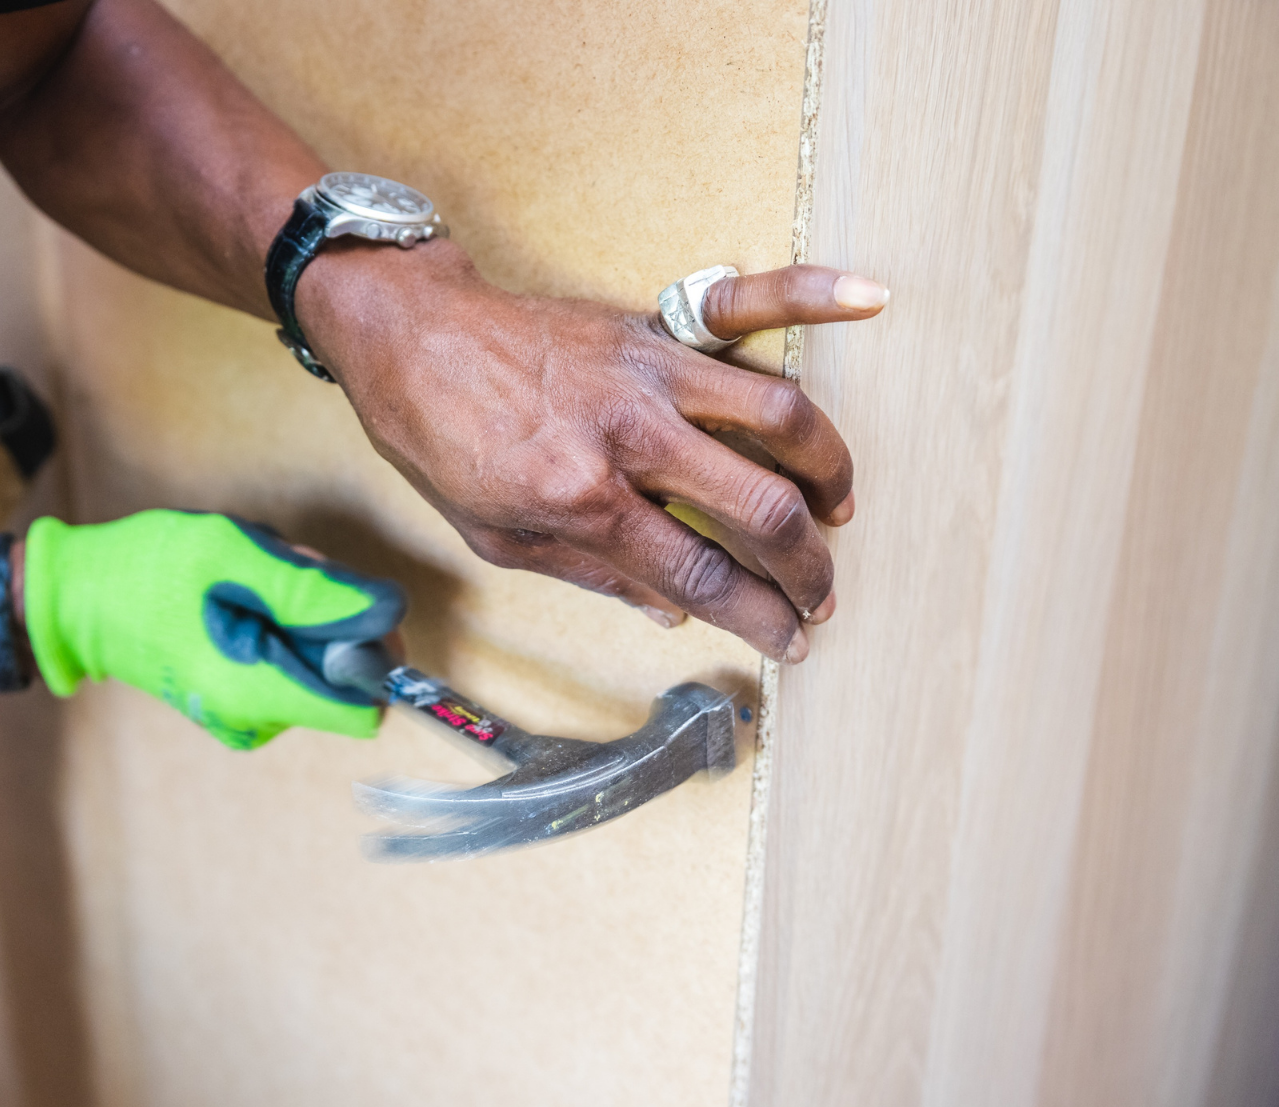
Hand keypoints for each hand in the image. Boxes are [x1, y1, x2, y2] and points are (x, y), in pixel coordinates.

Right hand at [22, 510, 404, 748]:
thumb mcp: (236, 556)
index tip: (341, 604)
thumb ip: (316, 590)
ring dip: (301, 614)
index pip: (366, 707)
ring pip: (318, 664)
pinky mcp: (237, 701)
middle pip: (344, 678)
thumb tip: (391, 612)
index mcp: (258, 692)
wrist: (76, 598)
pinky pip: (288, 664)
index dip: (371, 652)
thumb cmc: (146, 571)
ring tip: (246, 582)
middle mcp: (257, 718)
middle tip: (278, 574)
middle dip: (329, 619)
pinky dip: (278, 625)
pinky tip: (238, 599)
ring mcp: (245, 715)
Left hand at [297, 242, 887, 662]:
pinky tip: (869, 296)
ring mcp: (650, 373)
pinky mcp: (654, 327)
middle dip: (808, 566)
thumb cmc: (443, 441)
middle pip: (759, 509)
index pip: (701, 577)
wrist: (409, 337)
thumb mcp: (499, 538)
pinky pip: (747, 302)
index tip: (789, 642)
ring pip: (779, 415)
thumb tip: (675, 614)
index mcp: (583, 500)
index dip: (759, 619)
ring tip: (837, 508)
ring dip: (828, 469)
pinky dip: (814, 293)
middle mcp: (630, 435)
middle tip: (821, 595)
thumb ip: (595, 575)